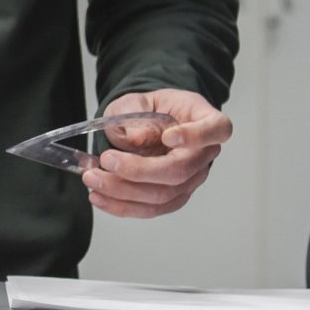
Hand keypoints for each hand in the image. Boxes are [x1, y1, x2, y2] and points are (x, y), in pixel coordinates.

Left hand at [84, 89, 232, 217]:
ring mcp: (191, 178)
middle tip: (106, 160)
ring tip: (93, 180)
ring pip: (164, 194)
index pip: (216, 129)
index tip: (168, 136)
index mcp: (203, 119)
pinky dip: (123, 206)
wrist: (148, 122)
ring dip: (124, 191)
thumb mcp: (138, 101)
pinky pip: (152, 208)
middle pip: (181, 170)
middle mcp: (204, 153)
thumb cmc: (150, 108)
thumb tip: (136, 140)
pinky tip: (100, 197)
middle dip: (139, 170)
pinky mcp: (174, 197)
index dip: (196, 136)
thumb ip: (136, 116)